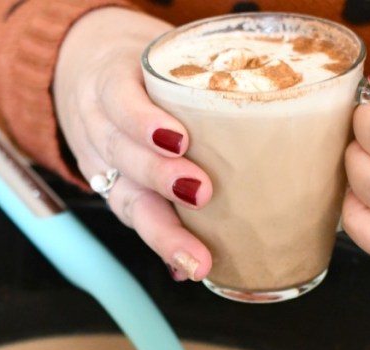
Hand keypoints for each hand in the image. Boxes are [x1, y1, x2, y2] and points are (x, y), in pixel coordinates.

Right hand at [53, 8, 212, 280]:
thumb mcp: (160, 59)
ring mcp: (103, 166)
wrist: (92, 76)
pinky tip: (185, 269)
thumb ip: (200, 76)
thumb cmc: (145, 71)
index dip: (144, 122)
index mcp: (110, 81)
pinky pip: (134, 222)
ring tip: (196, 256)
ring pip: (126, 199)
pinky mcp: (113, 194)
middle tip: (201, 191)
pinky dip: (161, 245)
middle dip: (161, 176)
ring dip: (164, 230)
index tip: (177, 139)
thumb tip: (277, 103)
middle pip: (123, 154)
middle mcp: (100, 127)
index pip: (120, 98)